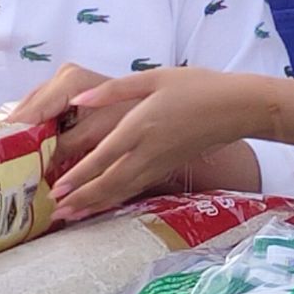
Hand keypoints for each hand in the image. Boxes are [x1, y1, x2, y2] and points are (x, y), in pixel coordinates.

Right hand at [12, 63, 145, 180]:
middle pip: (26, 110)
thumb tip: (32, 169)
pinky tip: (25, 151)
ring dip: (22, 135)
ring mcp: (60, 82)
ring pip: (30, 111)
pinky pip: (39, 112)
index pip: (31, 111)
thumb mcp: (96, 136)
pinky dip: (34, 131)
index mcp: (69, 81)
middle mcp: (61, 76)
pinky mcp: (62, 93)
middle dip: (14, 137)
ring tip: (6, 161)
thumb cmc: (131, 119)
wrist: (154, 107)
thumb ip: (62, 148)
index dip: (14, 136)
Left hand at [51, 68, 268, 220]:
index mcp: (141, 125)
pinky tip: (104, 203)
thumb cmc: (197, 87)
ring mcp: (159, 163)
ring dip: (96, 204)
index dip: (80, 176)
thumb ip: (113, 90)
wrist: (237, 108)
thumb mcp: (153, 78)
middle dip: (82, 198)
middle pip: (110, 182)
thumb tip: (79, 100)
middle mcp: (148, 150)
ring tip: (72, 215)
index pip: (104, 157)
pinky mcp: (168, 168)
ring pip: (123, 190)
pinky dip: (117, 199)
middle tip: (56, 211)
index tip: (58, 188)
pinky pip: (137, 188)